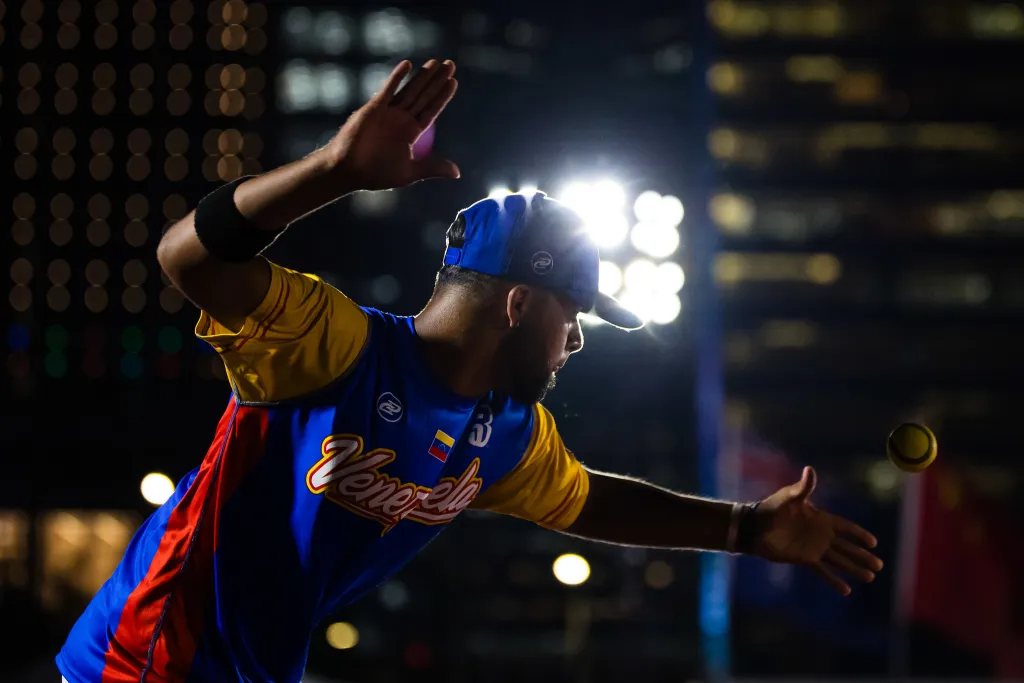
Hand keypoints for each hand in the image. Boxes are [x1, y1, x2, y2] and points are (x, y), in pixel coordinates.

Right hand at [323, 59, 459, 189]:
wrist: (348, 170)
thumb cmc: (376, 174)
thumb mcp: (409, 172)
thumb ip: (433, 168)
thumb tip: (458, 172)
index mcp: (410, 133)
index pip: (430, 110)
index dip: (442, 96)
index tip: (453, 82)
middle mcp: (400, 119)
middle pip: (423, 96)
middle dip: (436, 80)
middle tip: (451, 64)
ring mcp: (387, 112)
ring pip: (409, 90)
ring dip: (422, 76)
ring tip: (436, 62)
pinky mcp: (373, 108)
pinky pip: (388, 89)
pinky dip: (397, 77)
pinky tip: (408, 65)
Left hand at [752, 466, 882, 595]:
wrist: (756, 527)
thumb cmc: (772, 508)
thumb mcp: (789, 496)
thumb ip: (803, 487)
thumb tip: (810, 469)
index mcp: (821, 519)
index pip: (846, 527)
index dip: (859, 534)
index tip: (873, 542)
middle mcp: (821, 535)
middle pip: (848, 547)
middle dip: (863, 556)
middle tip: (880, 565)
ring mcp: (814, 548)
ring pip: (840, 561)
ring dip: (854, 569)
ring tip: (871, 578)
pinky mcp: (805, 559)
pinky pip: (823, 572)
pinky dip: (834, 581)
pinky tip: (846, 590)